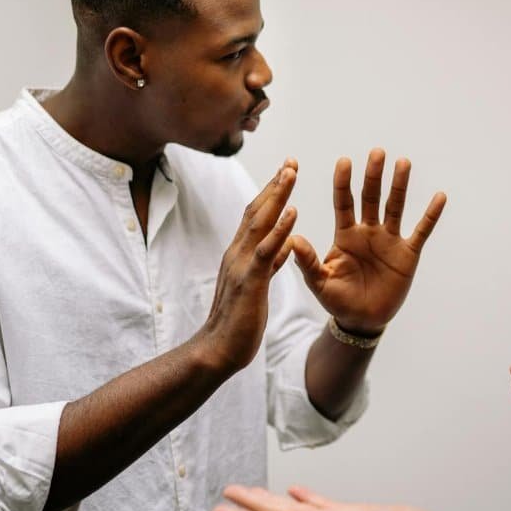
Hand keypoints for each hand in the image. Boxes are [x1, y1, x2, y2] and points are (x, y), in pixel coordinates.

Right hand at [195, 159, 298, 371]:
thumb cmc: (238, 321)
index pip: (255, 216)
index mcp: (240, 254)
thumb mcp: (257, 285)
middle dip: (275, 184)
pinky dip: (279, 230)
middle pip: (256, 210)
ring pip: (259, 222)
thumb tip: (284, 245)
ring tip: (292, 173)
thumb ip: (268, 264)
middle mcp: (237, 253)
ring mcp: (241, 265)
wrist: (217, 350)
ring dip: (277, 196)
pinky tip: (293, 213)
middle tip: (291, 160)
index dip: (271, 192)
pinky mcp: (249, 281)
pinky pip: (266, 250)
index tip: (286, 172)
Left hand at [291, 149, 446, 334]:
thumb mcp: (319, 282)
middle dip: (373, 176)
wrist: (362, 320)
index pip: (344, 202)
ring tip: (403, 162)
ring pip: (395, 207)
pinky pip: (421, 231)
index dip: (344, 183)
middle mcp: (368, 232)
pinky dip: (430, 215)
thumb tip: (292, 238)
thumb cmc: (338, 300)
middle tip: (377, 152)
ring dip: (399, 185)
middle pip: (371, 197)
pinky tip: (439, 196)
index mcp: (345, 235)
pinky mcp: (408, 254)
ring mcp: (389, 240)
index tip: (344, 162)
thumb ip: (308, 261)